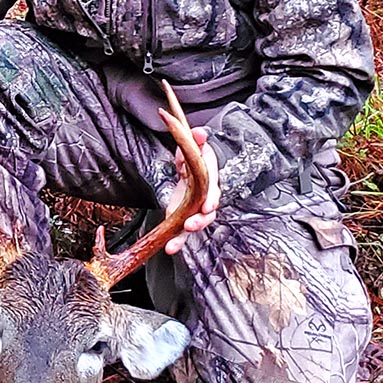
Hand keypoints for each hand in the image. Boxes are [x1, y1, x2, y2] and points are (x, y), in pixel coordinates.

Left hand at [164, 127, 219, 254]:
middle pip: (207, 213)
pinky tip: (168, 249)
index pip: (213, 189)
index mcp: (210, 179)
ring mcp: (194, 209)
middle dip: (200, 221)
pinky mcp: (183, 217)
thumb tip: (199, 133)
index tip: (208, 207)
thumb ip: (196, 139)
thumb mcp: (196, 145)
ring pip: (194, 226)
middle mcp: (205, 198)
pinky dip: (176, 242)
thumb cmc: (196, 156)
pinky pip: (181, 232)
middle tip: (190, 226)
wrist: (194, 166)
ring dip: (184, 238)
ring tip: (173, 246)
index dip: (212, 199)